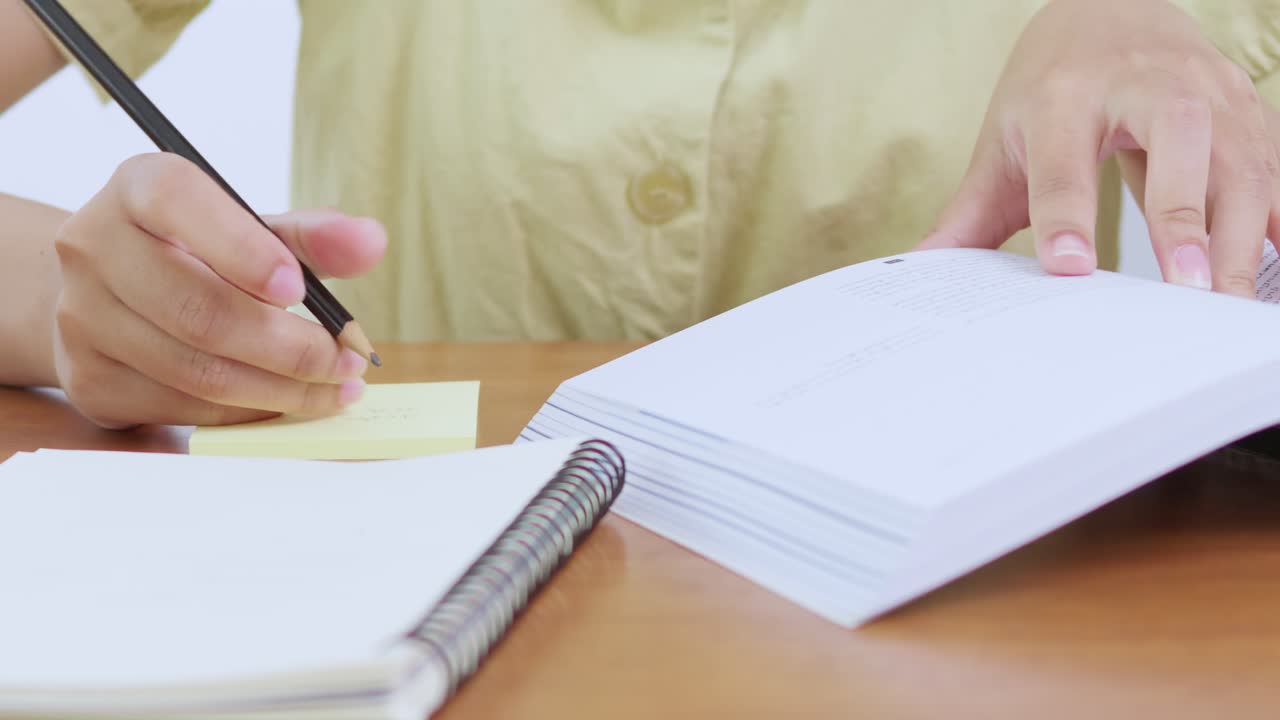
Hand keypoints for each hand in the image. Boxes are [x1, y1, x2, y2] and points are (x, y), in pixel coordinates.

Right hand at [51, 153, 386, 428]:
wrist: (116, 295)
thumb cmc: (199, 255)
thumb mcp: (253, 231)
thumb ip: (313, 235)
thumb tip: (370, 241)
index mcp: (136, 189)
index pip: (177, 203)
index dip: (241, 249)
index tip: (298, 290)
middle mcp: (93, 247)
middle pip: (198, 310)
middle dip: (290, 347)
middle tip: (346, 361)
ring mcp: (81, 319)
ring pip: (197, 371)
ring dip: (281, 389)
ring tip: (335, 387)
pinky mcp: (91, 381)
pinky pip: (184, 408)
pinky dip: (248, 411)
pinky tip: (288, 400)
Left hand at [918, 0, 1277, 297]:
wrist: (1109, 6)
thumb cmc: (1052, 83)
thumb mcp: (1003, 139)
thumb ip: (971, 211)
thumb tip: (924, 267)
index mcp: (1067, 95)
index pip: (1065, 162)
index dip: (1066, 215)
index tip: (1069, 267)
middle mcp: (1147, 86)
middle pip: (1177, 144)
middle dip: (1183, 217)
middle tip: (1186, 290)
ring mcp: (1209, 93)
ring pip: (1242, 159)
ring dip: (1242, 234)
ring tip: (1228, 303)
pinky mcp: (1248, 111)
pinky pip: (1275, 167)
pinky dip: (1276, 222)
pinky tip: (1266, 276)